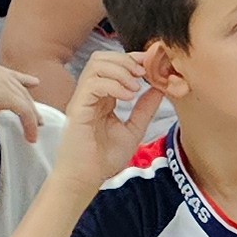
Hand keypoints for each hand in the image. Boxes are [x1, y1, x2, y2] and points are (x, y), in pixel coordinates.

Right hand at [54, 49, 165, 187]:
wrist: (87, 178)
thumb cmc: (104, 159)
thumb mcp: (134, 130)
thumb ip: (145, 109)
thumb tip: (159, 89)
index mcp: (103, 96)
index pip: (113, 65)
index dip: (133, 60)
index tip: (152, 66)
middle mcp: (90, 94)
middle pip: (102, 58)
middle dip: (126, 60)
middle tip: (144, 74)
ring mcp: (82, 99)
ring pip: (96, 65)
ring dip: (120, 70)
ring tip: (136, 87)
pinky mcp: (77, 108)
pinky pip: (92, 84)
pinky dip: (113, 85)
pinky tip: (128, 97)